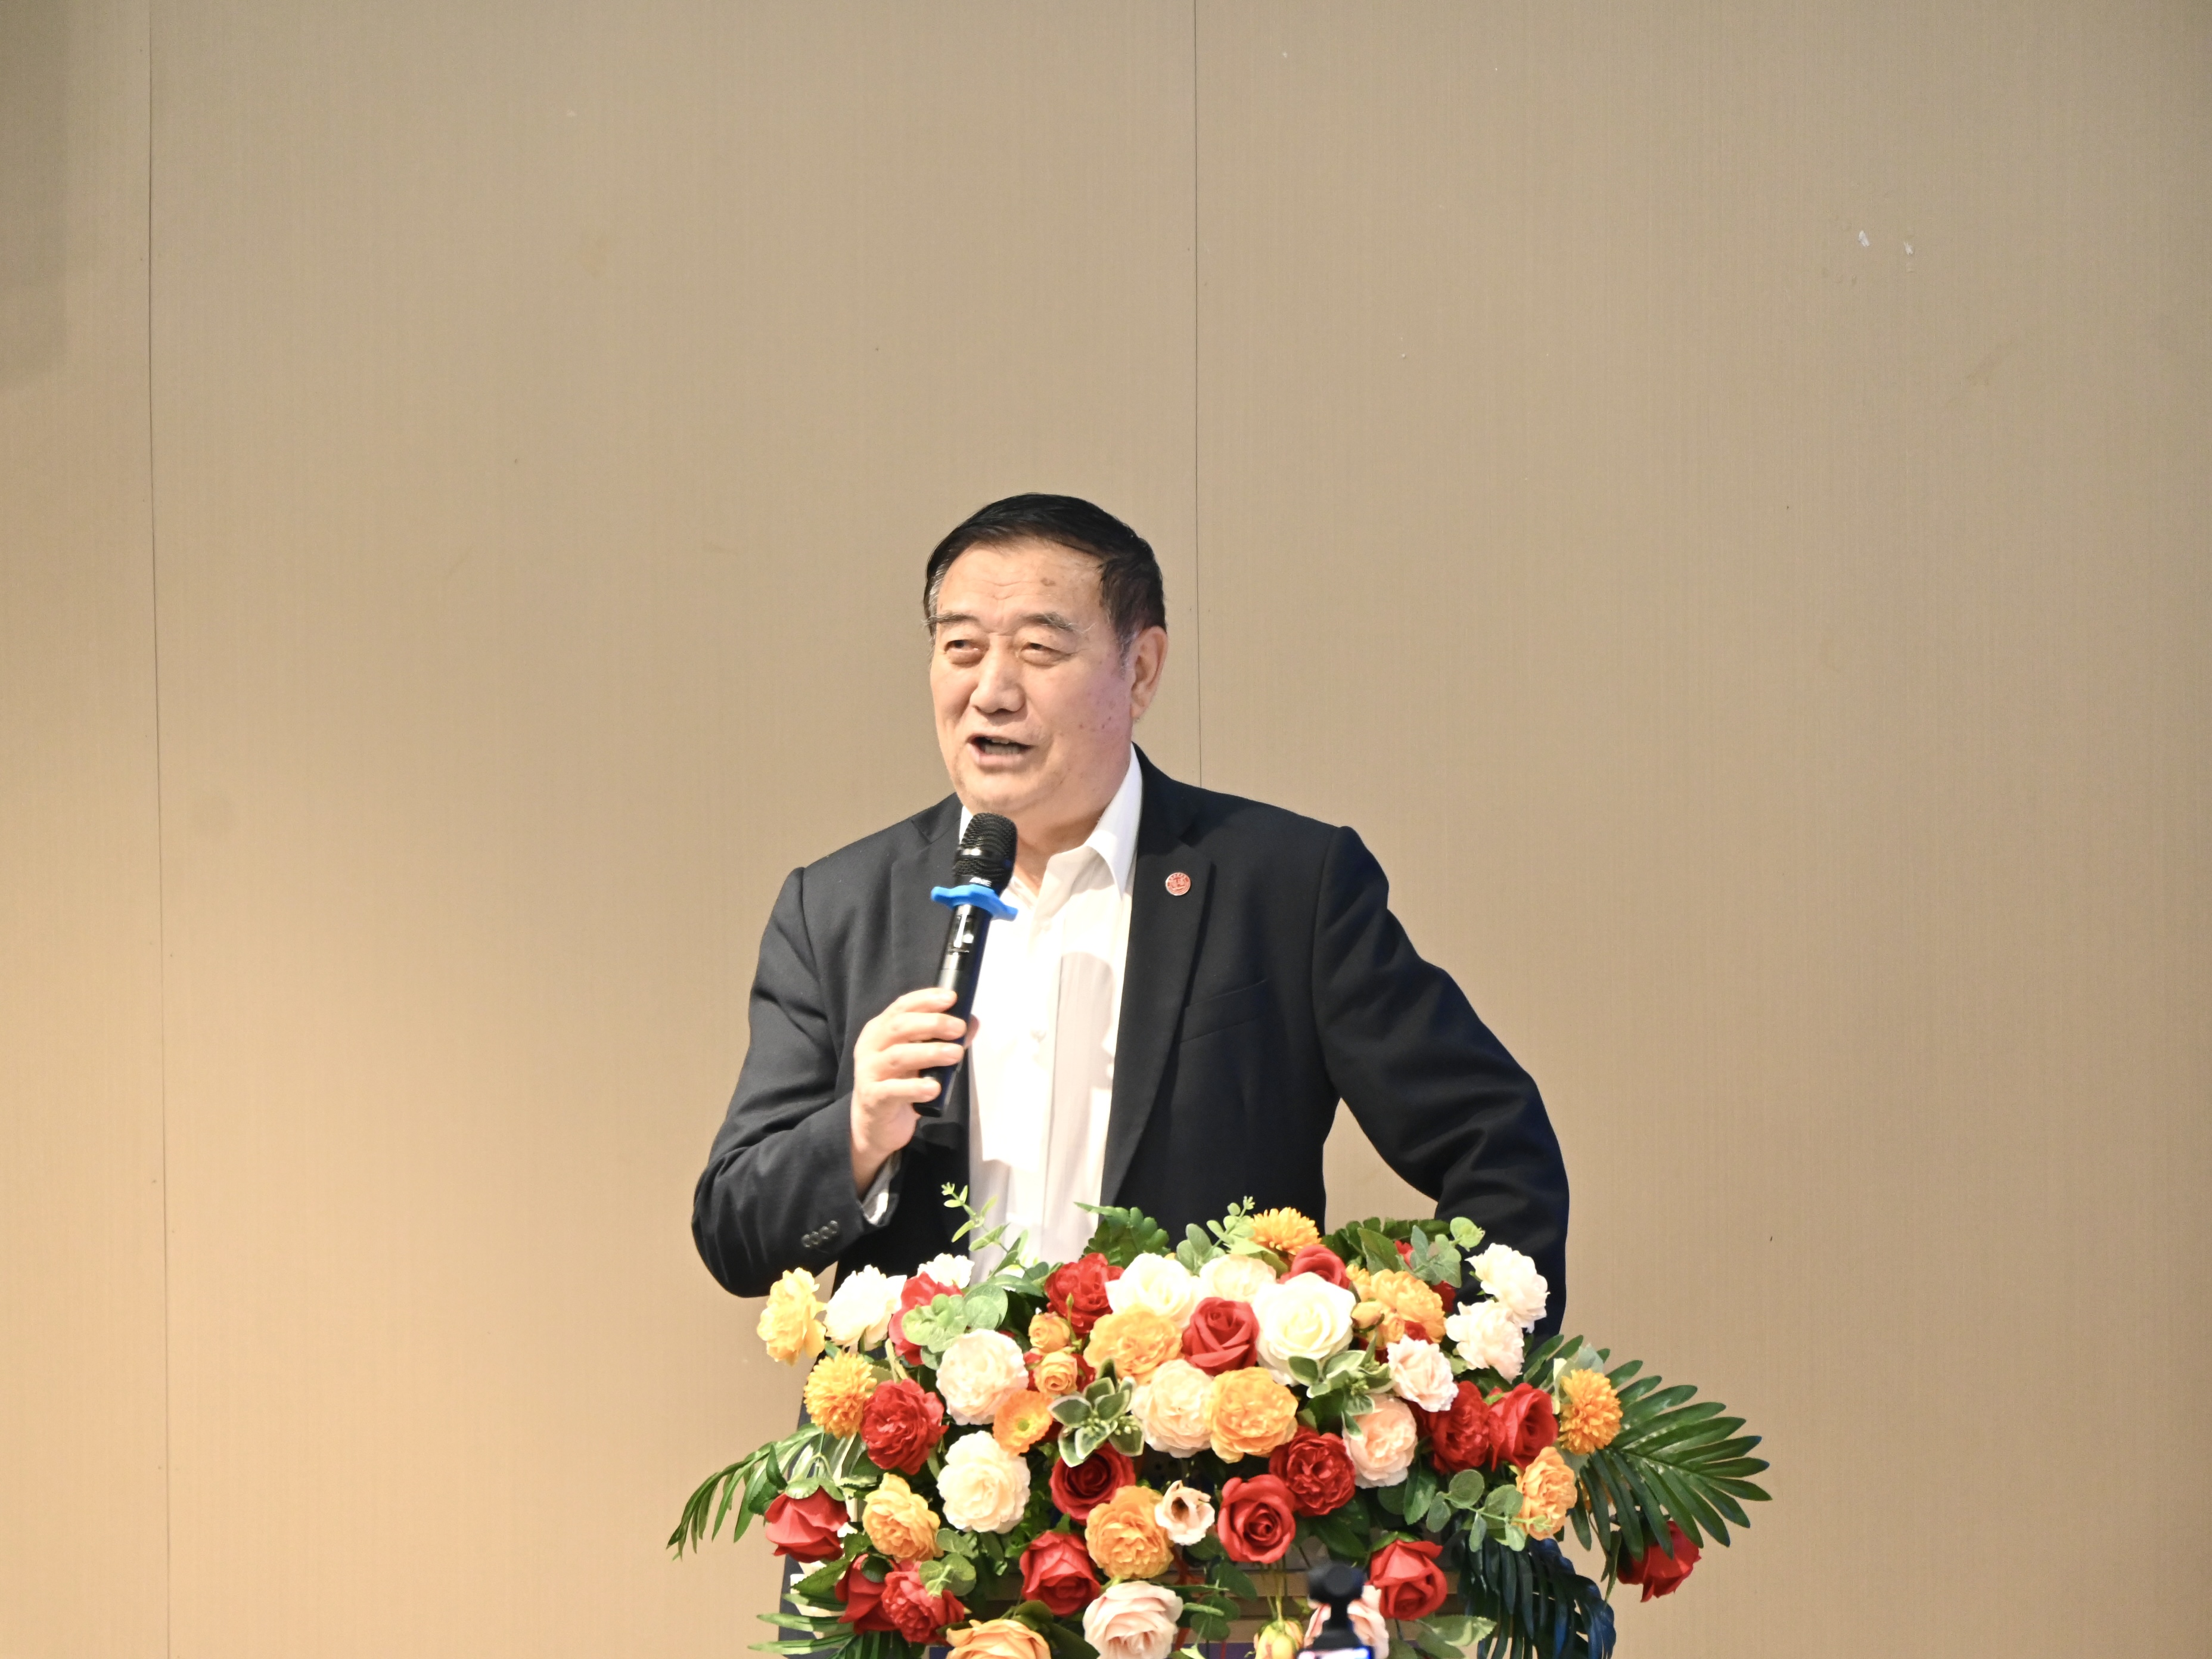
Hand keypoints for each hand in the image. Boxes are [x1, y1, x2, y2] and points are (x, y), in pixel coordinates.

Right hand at [851, 987, 970, 1193]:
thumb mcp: (919, 1059)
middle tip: (958, 1028)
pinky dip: (915, 1088)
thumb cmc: (899, 1084)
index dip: (926, 999)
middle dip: (932, 1023)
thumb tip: (971, 1022)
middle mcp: (871, 1048)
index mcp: (880, 1031)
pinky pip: (893, 1090)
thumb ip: (943, 1039)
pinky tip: (935, 1088)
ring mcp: (870, 1073)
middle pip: (899, 1027)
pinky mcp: (873, 1099)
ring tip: (956, 1054)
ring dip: (930, 1053)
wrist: (874, 1126)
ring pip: (898, 1057)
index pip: (901, 1007)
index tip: (951, 998)